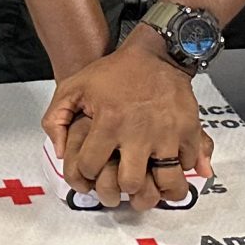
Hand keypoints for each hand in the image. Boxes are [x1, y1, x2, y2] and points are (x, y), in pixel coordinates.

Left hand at [42, 30, 212, 209]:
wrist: (155, 54)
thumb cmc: (114, 72)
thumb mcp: (73, 86)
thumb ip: (56, 119)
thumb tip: (59, 152)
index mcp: (108, 123)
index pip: (91, 168)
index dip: (86, 175)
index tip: (91, 171)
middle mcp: (138, 133)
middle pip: (130, 183)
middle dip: (123, 190)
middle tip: (121, 186)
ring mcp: (166, 134)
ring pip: (167, 182)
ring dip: (158, 190)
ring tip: (150, 187)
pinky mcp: (189, 131)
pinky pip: (188, 165)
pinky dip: (181, 170)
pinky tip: (168, 165)